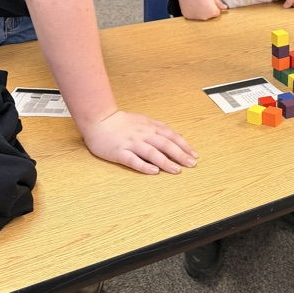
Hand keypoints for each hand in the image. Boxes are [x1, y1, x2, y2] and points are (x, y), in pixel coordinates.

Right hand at [82, 110, 197, 174]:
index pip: (171, 136)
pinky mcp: (119, 152)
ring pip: (151, 153)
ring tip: (176, 170)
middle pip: (165, 145)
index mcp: (150, 127)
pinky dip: (144, 166)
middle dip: (180, 155)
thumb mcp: (144, 120)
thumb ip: (161, 128)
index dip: (184, 146)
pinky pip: (133, 160)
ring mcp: (131, 143)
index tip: (194, 155)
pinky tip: (154, 172)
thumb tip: (179, 135)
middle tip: (191, 164)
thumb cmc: (122, 122)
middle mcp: (143, 134)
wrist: (99, 120)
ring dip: (165, 162)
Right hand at [177, 0, 227, 20]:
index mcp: (213, 13)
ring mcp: (196, 18)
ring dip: (199, 12)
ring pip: (200, 16)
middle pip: (208, 16)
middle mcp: (205, 18)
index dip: (213, 7)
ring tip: (196, 2)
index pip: (216, 13)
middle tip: (202, 2)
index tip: (209, 2)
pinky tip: (190, 4)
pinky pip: (192, 15)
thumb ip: (219, 4)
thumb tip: (225, 8)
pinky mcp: (188, 17)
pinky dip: (192, 12)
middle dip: (207, 11)